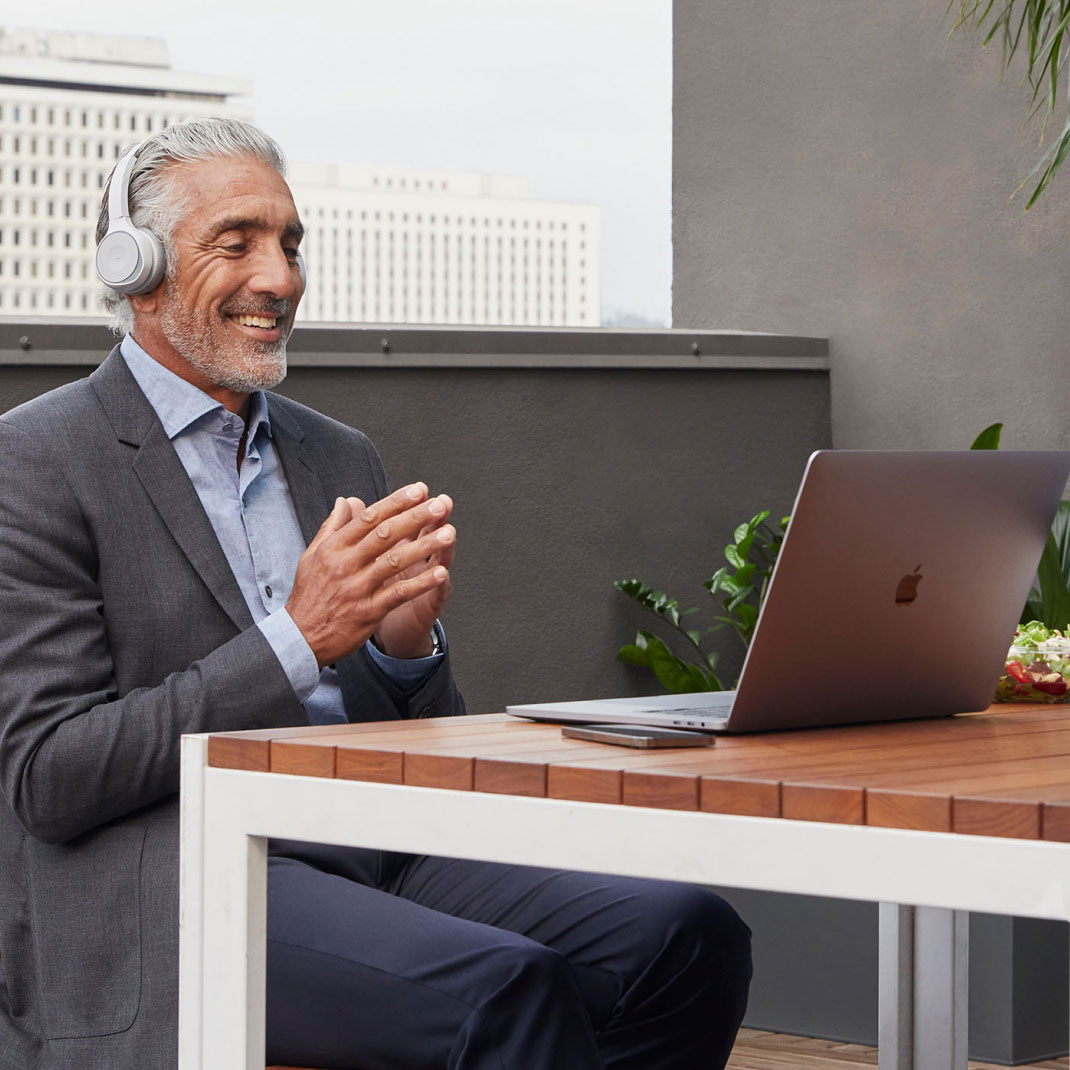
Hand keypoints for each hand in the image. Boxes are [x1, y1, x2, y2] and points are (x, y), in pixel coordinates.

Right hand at [286, 483, 454, 666]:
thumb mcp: (312, 555)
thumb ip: (333, 526)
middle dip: (416, 517)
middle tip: (441, 505)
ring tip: (449, 534)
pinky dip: (420, 583)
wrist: (299, 637)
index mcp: (334, 547)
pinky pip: (398, 594)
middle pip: (386, 534)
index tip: (419, 490)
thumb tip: (347, 500)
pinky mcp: (368, 611)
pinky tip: (440, 573)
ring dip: (424, 547)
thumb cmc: (309, 594)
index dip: (396, 502)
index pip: (370, 518)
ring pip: (395, 561)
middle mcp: (346, 564)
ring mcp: (357, 588)